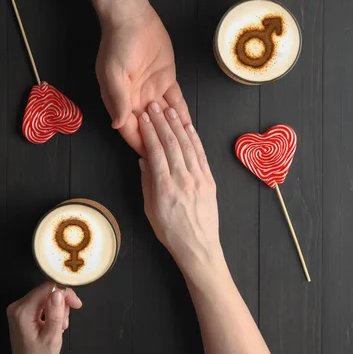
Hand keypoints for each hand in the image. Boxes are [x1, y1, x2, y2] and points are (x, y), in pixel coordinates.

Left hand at [6, 282, 81, 353]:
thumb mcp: (52, 337)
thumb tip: (59, 291)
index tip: (76, 304)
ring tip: (58, 327)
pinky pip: (42, 303)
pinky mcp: (22, 312)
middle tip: (64, 322)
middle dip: (61, 304)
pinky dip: (51, 311)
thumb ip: (56, 313)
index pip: (48, 288)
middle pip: (47, 291)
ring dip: (57, 309)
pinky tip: (53, 325)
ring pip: (46, 296)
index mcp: (23, 311)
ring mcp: (19, 309)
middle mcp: (17, 306)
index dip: (64, 292)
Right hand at [96, 5, 190, 154]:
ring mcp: (152, 91)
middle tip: (173, 158)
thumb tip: (118, 125)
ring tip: (185, 147)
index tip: (152, 159)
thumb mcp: (113, 73)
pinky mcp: (166, 80)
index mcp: (121, 101)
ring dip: (173, 130)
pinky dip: (182, 113)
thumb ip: (117, 99)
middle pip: (149, 128)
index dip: (140, 144)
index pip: (130, 130)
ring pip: (164, 117)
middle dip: (159, 143)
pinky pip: (176, 101)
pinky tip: (190, 127)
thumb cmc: (118, 45)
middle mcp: (136, 100)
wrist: (132, 18)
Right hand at [137, 101, 222, 271]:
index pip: (155, 151)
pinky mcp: (210, 180)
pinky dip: (194, 138)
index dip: (148, 131)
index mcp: (164, 187)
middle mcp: (183, 178)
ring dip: (177, 125)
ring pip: (187, 145)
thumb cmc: (170, 232)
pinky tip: (188, 127)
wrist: (198, 247)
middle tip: (153, 106)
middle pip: (171, 143)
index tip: (142, 117)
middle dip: (161, 122)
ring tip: (169, 110)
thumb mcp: (150, 210)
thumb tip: (144, 160)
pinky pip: (201, 154)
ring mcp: (199, 178)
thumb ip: (147, 182)